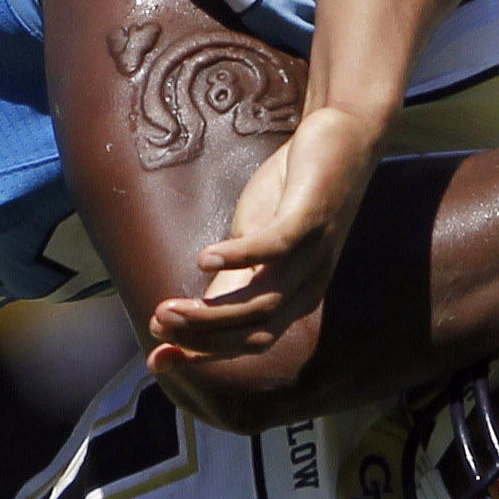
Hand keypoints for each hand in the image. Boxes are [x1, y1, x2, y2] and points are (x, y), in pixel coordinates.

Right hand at [148, 107, 383, 363]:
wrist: (343, 138)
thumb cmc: (293, 196)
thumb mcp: (253, 246)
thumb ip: (230, 284)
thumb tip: (186, 319)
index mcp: (293, 301)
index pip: (247, 345)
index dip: (202, 355)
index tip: (155, 359)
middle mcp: (307, 287)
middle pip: (256, 334)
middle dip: (204, 339)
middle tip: (157, 324)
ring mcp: (312, 255)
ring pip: (262, 303)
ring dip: (211, 313)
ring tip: (167, 308)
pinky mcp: (312, 218)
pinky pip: (275, 247)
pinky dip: (239, 258)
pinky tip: (203, 259)